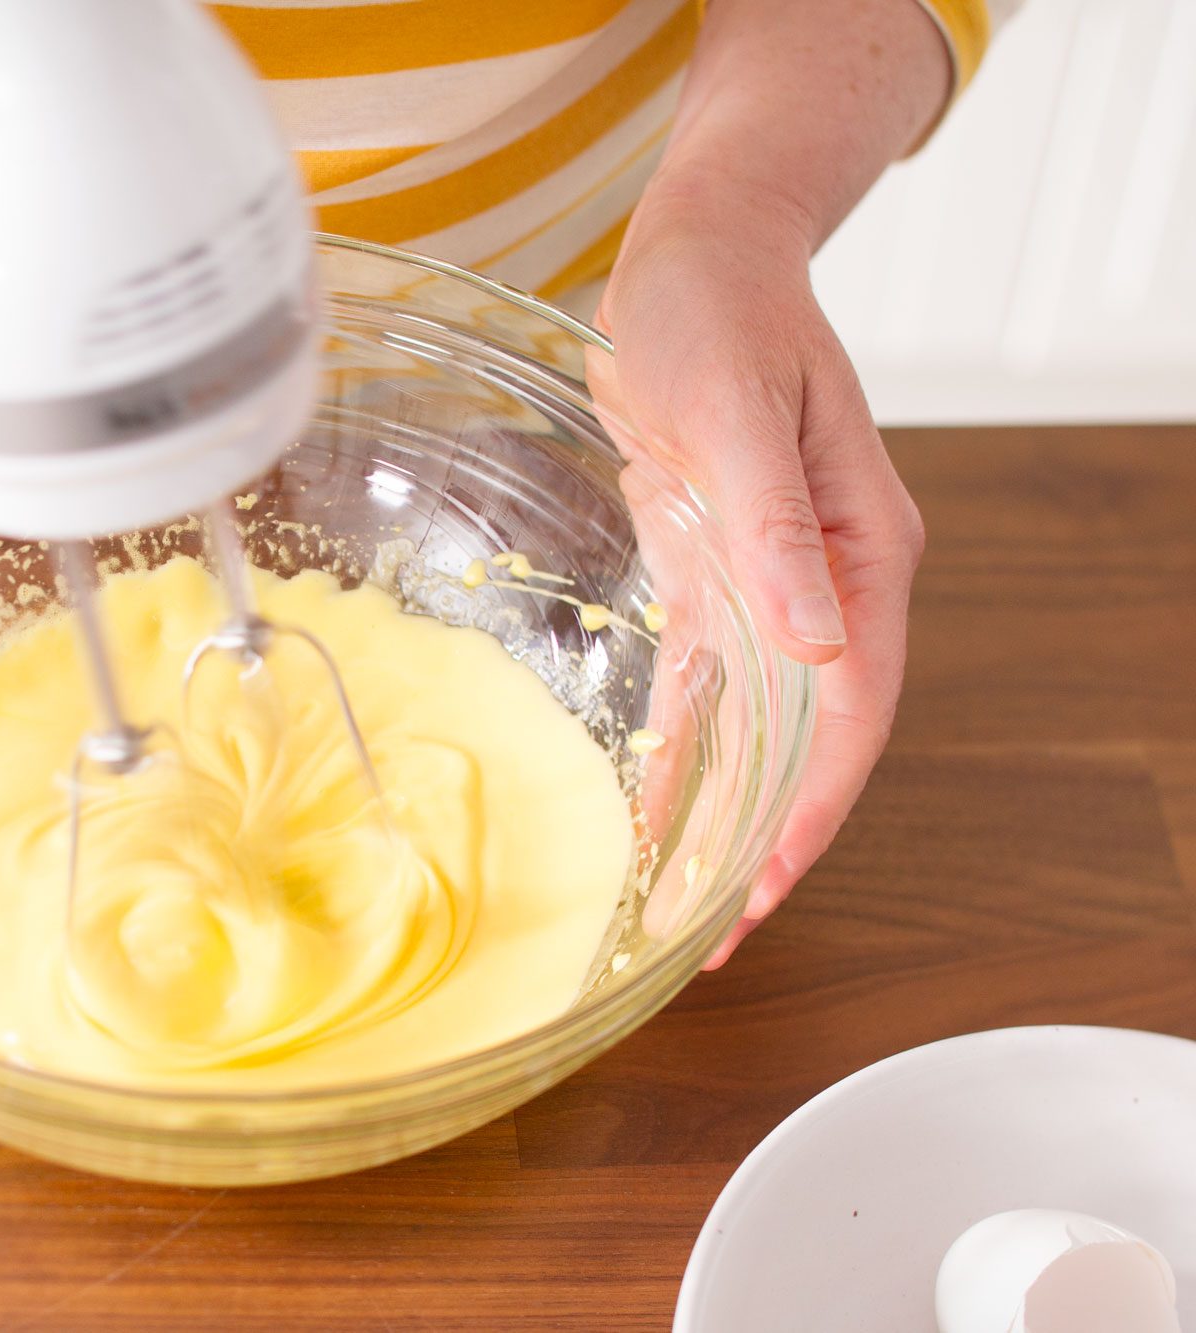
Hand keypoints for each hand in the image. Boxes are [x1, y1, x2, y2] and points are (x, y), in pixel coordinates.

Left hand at [589, 179, 924, 967]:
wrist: (697, 255)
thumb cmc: (719, 314)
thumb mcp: (737, 413)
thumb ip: (778, 527)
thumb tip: (820, 641)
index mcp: (862, 550)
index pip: (853, 707)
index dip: (813, 805)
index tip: (766, 883)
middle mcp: (829, 580)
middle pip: (814, 736)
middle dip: (771, 835)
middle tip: (716, 931)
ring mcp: (776, 578)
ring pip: (763, 722)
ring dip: (728, 805)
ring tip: (685, 895)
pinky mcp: (718, 567)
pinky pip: (709, 678)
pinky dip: (686, 741)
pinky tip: (656, 798)